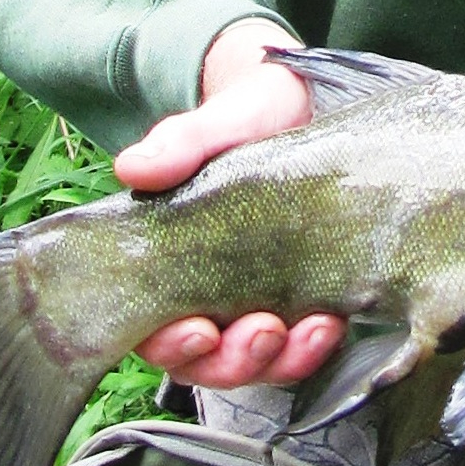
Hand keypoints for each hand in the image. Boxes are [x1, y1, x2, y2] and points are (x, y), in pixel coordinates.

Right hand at [119, 18, 345, 389]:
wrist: (305, 102)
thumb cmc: (248, 114)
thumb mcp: (217, 122)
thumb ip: (178, 144)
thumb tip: (131, 168)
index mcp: (168, 262)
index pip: (154, 330)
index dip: (174, 345)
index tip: (200, 331)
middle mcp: (208, 294)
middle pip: (208, 361)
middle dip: (236, 360)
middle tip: (266, 333)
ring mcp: (258, 301)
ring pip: (258, 363)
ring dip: (283, 359)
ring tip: (316, 329)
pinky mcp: (304, 298)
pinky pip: (303, 346)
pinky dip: (315, 346)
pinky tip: (333, 323)